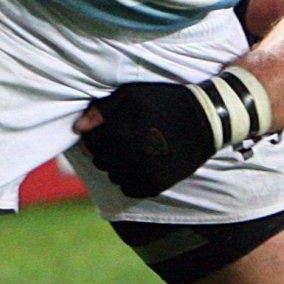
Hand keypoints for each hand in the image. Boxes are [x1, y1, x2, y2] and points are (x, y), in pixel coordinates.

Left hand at [74, 81, 217, 198]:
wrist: (206, 119)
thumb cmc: (165, 102)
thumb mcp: (132, 94)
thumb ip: (102, 110)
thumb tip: (78, 128)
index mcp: (119, 129)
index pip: (90, 141)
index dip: (98, 135)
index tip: (112, 129)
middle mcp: (128, 153)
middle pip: (99, 160)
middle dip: (107, 151)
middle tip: (126, 140)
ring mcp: (142, 171)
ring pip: (113, 176)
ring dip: (119, 166)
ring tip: (136, 152)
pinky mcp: (155, 184)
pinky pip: (129, 189)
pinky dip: (132, 180)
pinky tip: (144, 165)